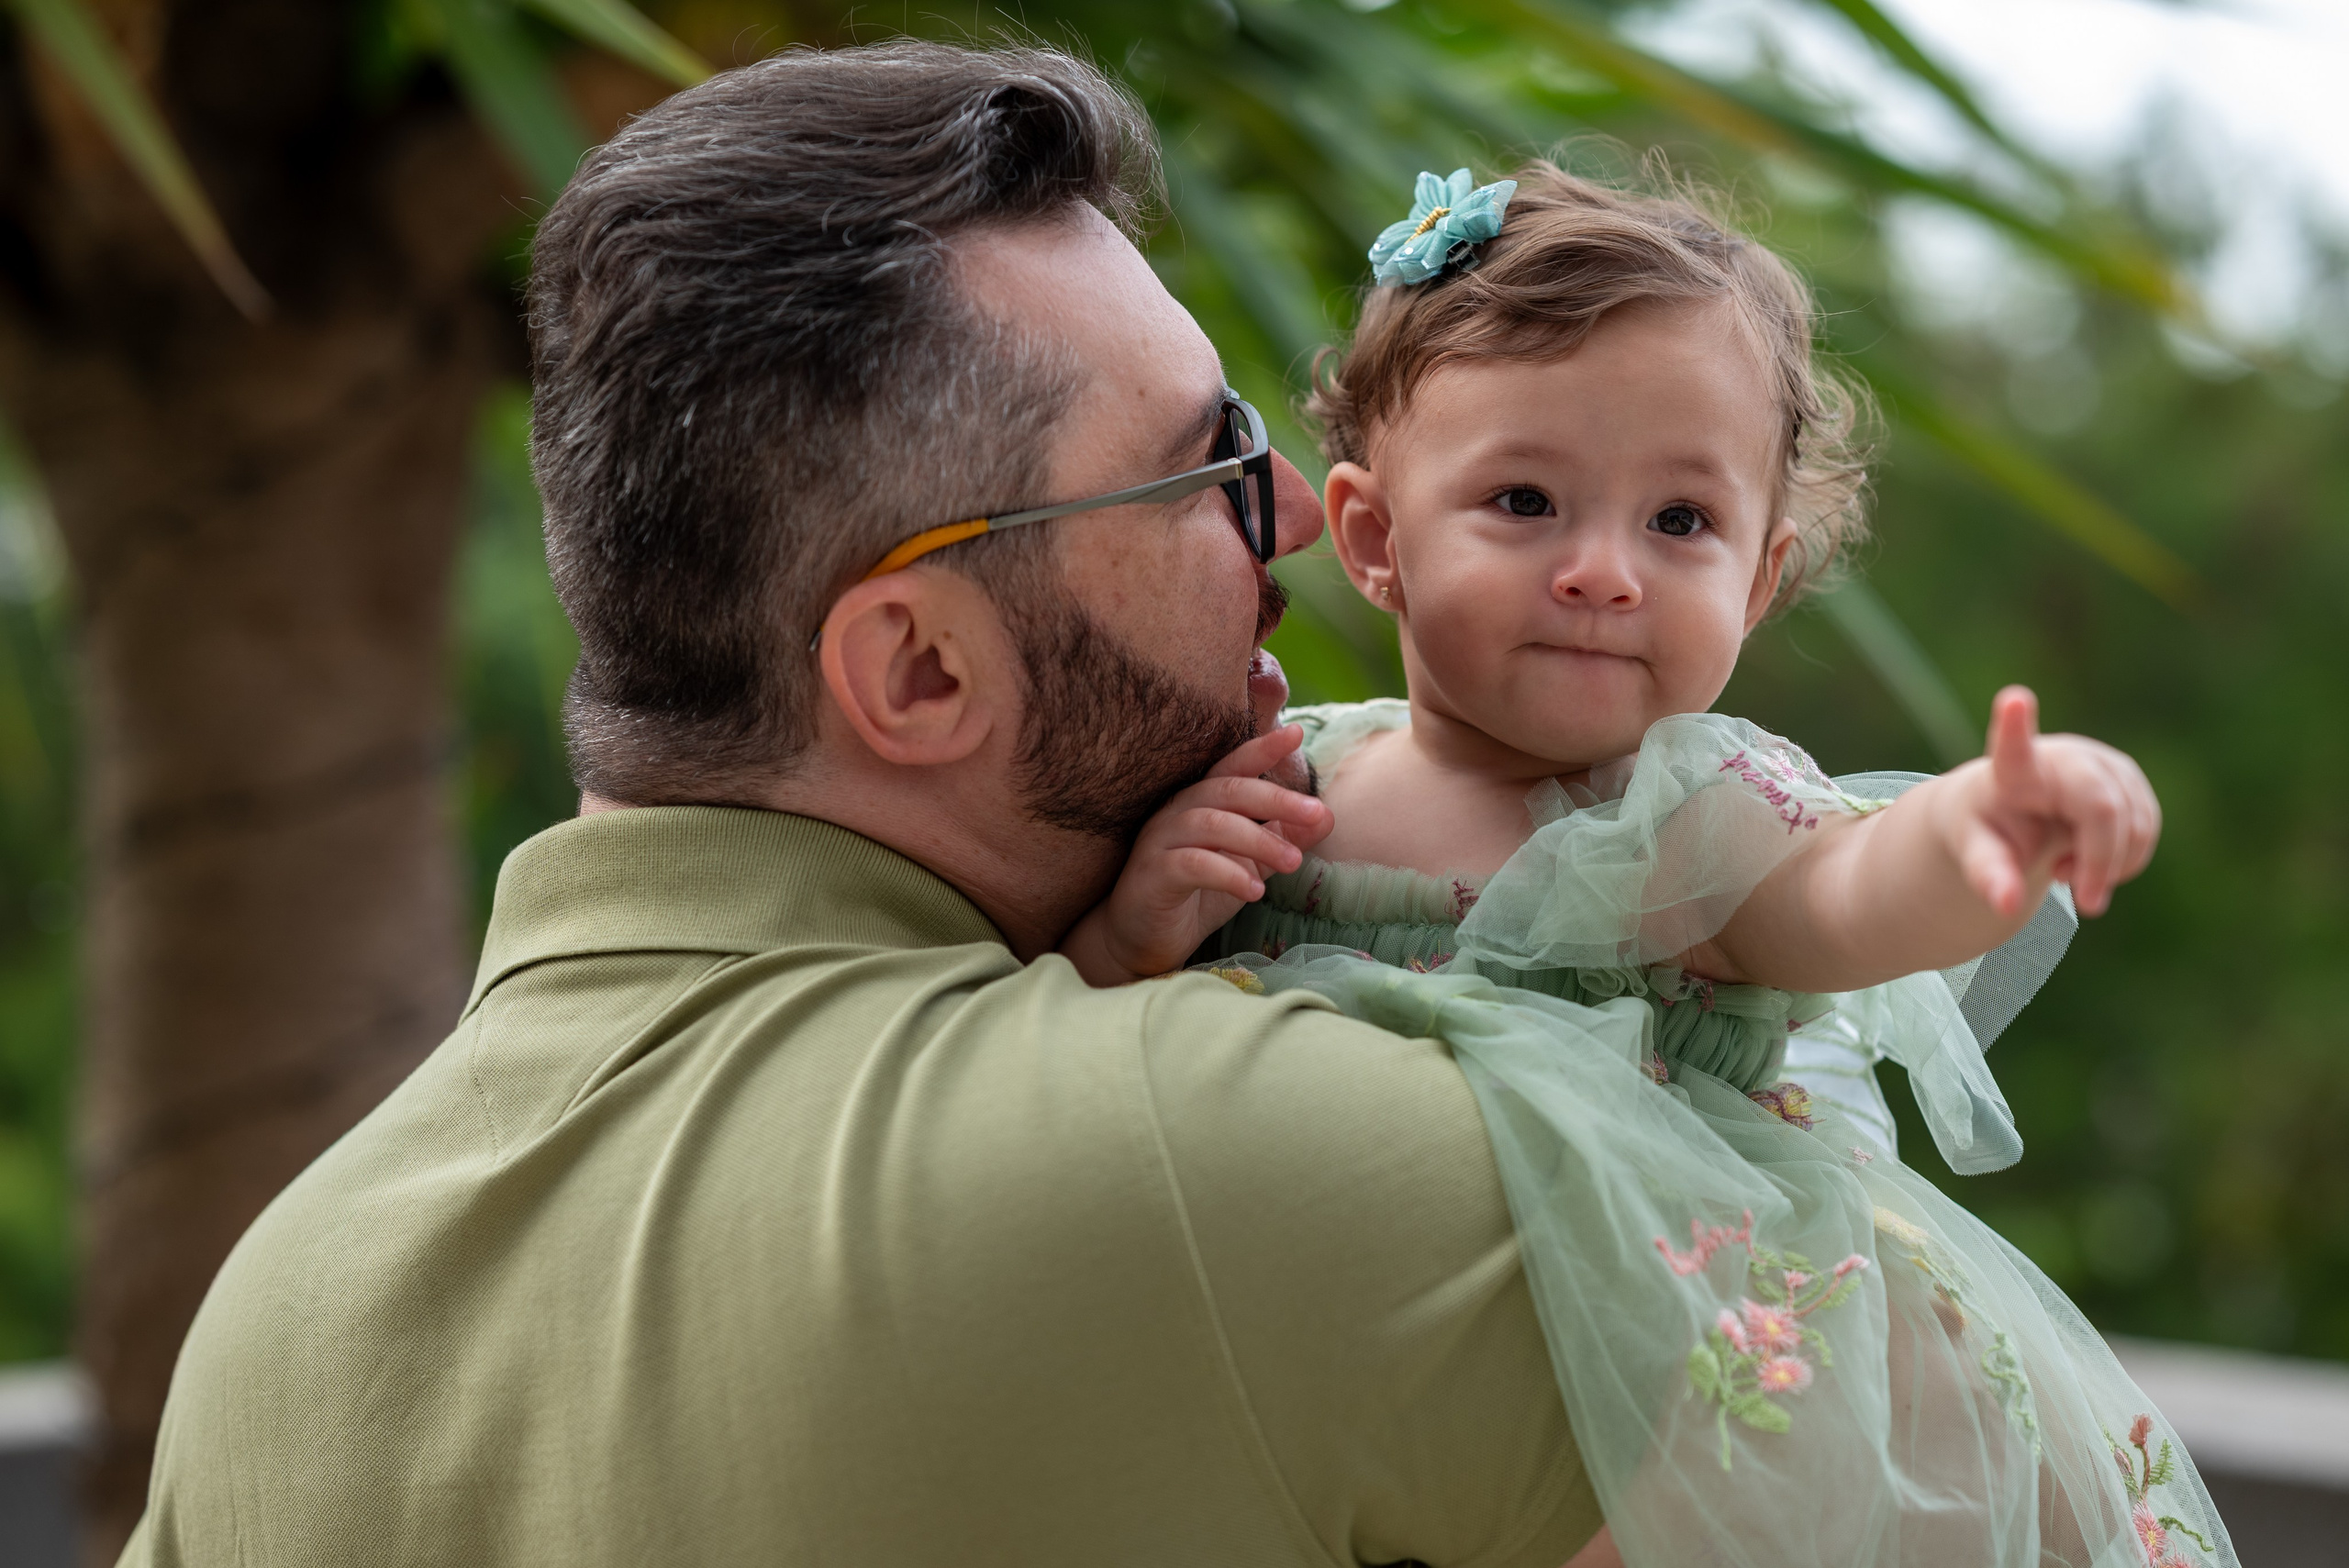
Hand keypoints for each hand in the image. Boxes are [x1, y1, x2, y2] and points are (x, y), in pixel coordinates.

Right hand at [1057, 725, 1333, 984]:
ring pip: (1212, 824)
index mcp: (1200, 802)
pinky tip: (1254, 890)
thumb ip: (1280, 838)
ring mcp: (1159, 841)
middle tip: (1319, 813)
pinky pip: (1192, 864)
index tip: (1295, 732)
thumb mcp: (1247, 864)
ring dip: (1259, 839)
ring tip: (1294, 862)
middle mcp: (1177, 812)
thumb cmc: (1194, 894)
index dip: (1261, 747)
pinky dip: (1228, 873)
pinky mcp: (1152, 874)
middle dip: (1277, 798)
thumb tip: (1327, 816)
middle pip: (1228, 789)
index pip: (1232, 766)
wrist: (1141, 940)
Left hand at [1952, 686, 2159, 918]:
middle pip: (2104, 810)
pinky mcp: (2128, 778)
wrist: (2011, 811)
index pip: (2013, 746)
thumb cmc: (1988, 830)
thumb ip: (1989, 878)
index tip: (2013, 699)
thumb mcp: (1977, 854)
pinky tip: (2092, 857)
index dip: (2015, 724)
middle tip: (2086, 903)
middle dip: (2101, 863)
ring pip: (2135, 824)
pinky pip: (2147, 829)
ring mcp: (2103, 762)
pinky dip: (2126, 859)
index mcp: (2012, 770)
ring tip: (2066, 868)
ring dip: (2111, 865)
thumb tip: (2007, 907)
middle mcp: (2063, 755)